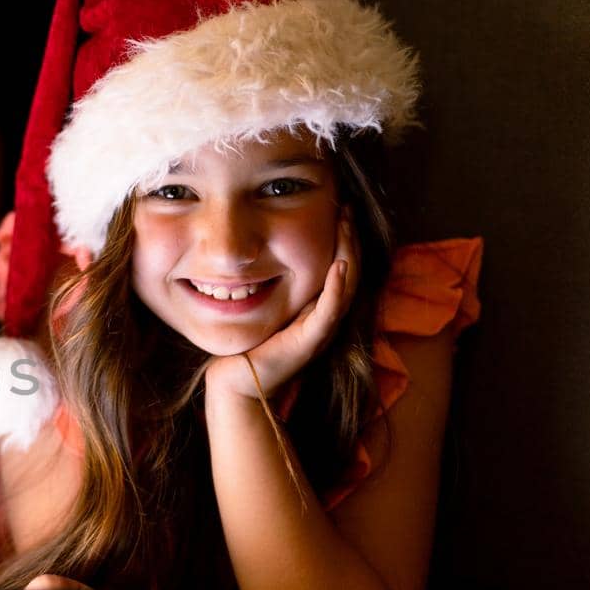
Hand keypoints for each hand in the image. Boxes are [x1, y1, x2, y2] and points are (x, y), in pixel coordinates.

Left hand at [205, 214, 358, 400]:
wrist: (240, 382)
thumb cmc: (250, 344)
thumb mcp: (267, 306)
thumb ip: (275, 284)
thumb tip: (265, 250)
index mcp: (318, 307)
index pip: (340, 265)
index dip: (343, 238)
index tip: (338, 208)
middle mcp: (325, 316)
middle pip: (349, 270)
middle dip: (349, 238)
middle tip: (346, 208)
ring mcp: (321, 329)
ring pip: (346, 286)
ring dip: (348, 253)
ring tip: (346, 226)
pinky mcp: (310, 342)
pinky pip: (329, 312)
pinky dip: (336, 288)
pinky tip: (337, 267)